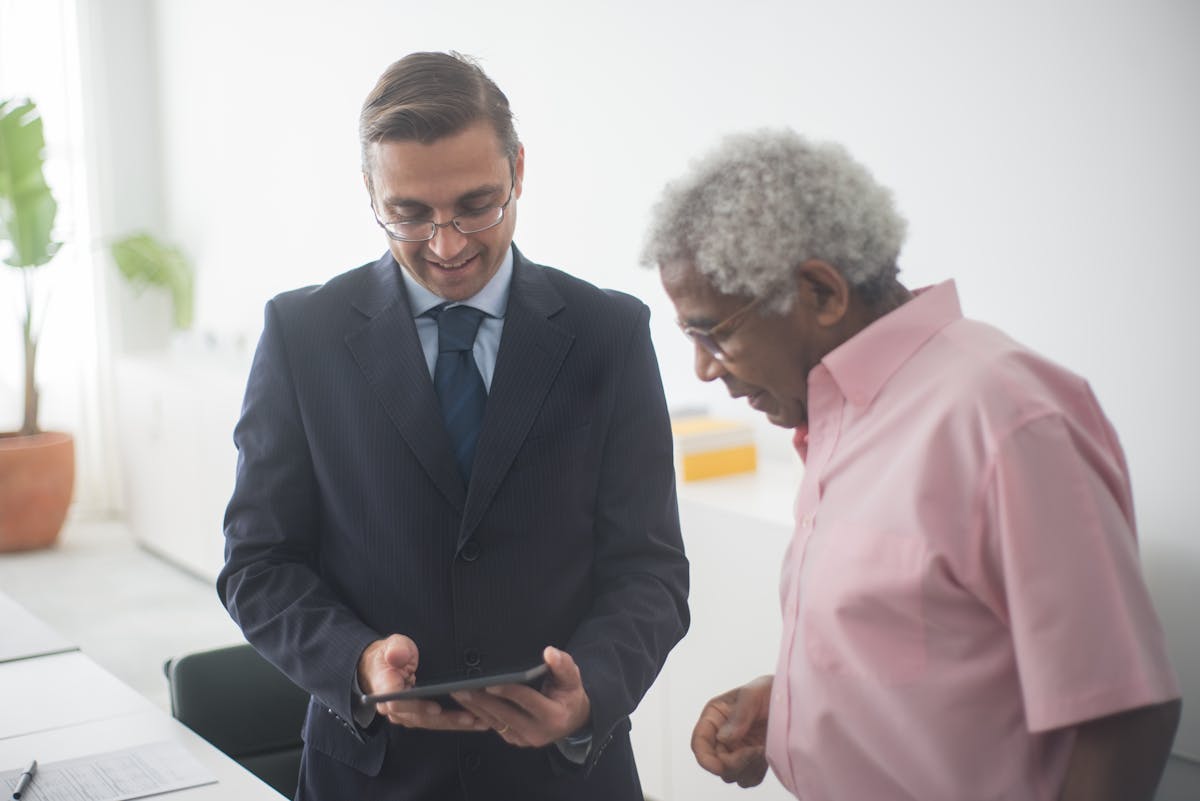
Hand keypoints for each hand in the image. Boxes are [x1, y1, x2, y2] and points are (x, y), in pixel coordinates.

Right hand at [357, 634, 486, 731]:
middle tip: (470, 718)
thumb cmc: (389, 654)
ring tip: (478, 721)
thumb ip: (397, 649)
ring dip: (454, 723)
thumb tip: (397, 655)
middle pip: (420, 717)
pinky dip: (452, 721)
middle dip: (446, 719)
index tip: (436, 707)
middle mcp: (393, 707)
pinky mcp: (416, 716)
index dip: (417, 706)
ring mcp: (405, 714)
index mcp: (385, 688)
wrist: (382, 666)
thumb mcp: (393, 645)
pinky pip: (434, 722)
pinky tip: (473, 721)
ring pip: (430, 722)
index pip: (399, 703)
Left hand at [451, 646, 590, 747]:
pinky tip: (467, 704)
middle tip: (462, 688)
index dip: (507, 691)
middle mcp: (537, 732)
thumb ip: (562, 665)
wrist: (573, 719)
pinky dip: (479, 715)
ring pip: (495, 722)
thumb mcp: (572, 678)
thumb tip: (549, 652)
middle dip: (482, 700)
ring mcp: (524, 739)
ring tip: (459, 694)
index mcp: (553, 716)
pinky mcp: (514, 739)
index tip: (489, 683)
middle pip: (504, 714)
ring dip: (475, 708)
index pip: (526, 700)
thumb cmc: (570, 694)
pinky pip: (494, 726)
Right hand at [692, 675, 772, 787]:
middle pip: (716, 763)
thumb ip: (738, 715)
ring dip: (746, 768)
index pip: (700, 742)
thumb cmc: (771, 689)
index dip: (705, 758)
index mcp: (715, 716)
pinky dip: (755, 773)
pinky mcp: (752, 760)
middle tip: (755, 751)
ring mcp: (737, 749)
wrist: (795, 699)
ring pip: (731, 774)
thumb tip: (723, 738)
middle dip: (733, 763)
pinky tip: (766, 756)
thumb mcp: (753, 694)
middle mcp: (721, 735)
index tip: (719, 767)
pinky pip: (748, 779)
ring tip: (763, 750)